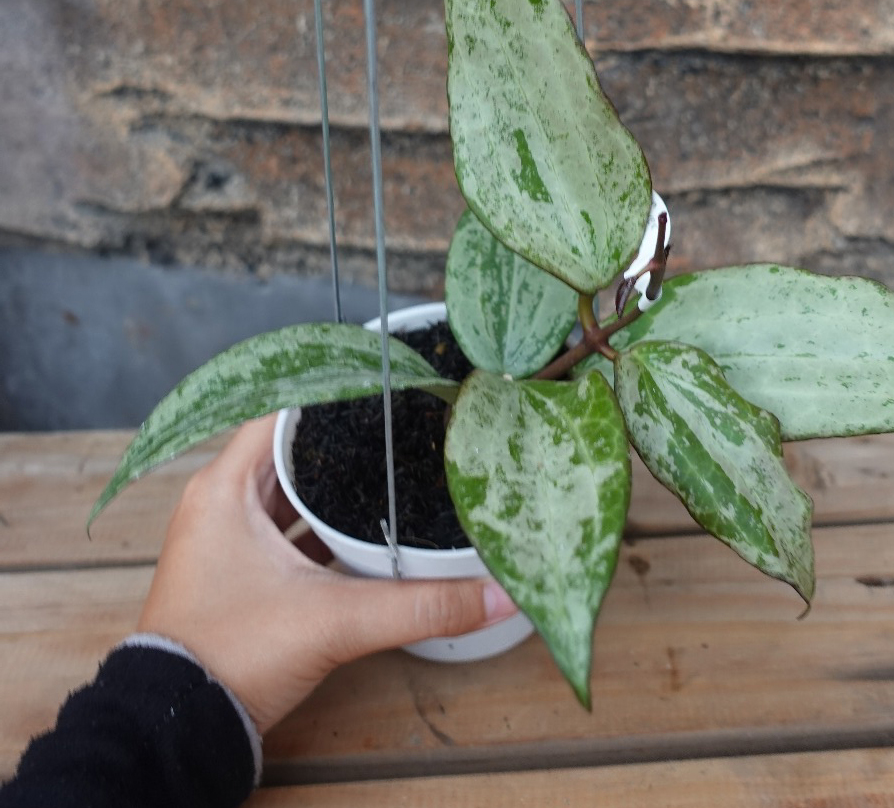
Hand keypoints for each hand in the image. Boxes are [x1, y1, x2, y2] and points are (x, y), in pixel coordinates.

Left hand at [137, 414, 516, 731]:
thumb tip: (495, 594)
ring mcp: (226, 537)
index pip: (281, 413)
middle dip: (341, 440)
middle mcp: (219, 502)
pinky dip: (318, 522)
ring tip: (386, 466)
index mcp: (224, 488)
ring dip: (329, 484)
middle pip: (289, 449)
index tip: (381, 385)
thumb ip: (420, 606)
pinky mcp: (238, 569)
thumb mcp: (334, 620)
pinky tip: (359, 527)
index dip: (331, 394)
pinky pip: (283, 526)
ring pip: (286, 490)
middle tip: (396, 425)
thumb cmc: (231, 656)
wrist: (178, 729)